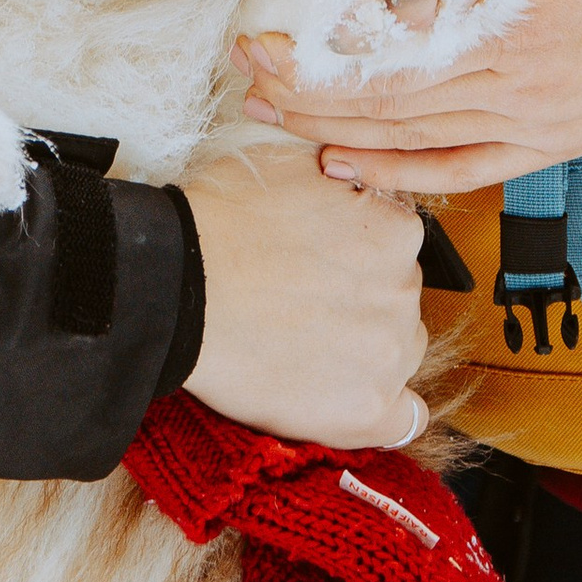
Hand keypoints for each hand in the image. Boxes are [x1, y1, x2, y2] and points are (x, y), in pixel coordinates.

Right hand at [178, 136, 426, 447]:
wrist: (176, 284)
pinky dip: (386, 413)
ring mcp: (389, 351)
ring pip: (397, 352)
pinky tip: (351, 401)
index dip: (355, 252)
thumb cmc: (219, 219)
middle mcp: (405, 288)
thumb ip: (337, 174)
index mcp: (395, 228)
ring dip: (366, 350)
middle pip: (397, 297)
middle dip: (361, 299)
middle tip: (302, 303)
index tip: (317, 263)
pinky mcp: (367, 408)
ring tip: (305, 348)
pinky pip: (405, 420)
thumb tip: (346, 176)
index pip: (394, 245)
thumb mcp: (289, 161)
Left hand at [239, 0, 581, 192]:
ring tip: (274, 115)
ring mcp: (525, 120)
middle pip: (387, 94)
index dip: (324, 48)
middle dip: (309, 89)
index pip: (396, 41)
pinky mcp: (540, 149)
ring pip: (411, 134)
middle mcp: (513, 77)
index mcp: (517, 13)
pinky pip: (458, 170)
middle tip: (246, 78)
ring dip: (334, 127)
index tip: (268, 37)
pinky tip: (343, 164)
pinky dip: (396, 174)